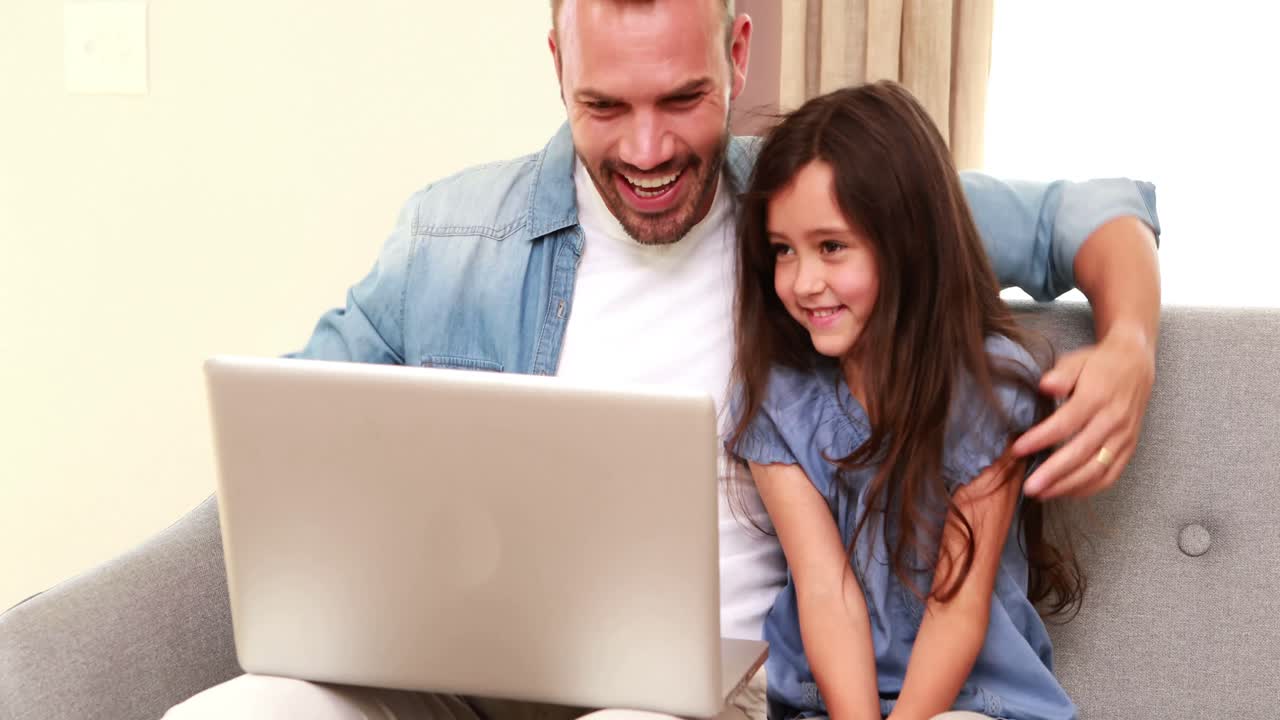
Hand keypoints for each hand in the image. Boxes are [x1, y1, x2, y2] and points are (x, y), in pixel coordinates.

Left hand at [1012, 329, 1154, 497]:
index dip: (1041, 438)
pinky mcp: (1129, 448)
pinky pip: (1111, 475)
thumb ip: (1061, 374)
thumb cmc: (1098, 365)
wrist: (1136, 366)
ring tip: (1042, 493)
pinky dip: (1088, 488)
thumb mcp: (1076, 361)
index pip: (1065, 423)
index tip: (1017, 449)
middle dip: (1053, 473)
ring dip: (1068, 486)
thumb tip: (1045, 385)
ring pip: (1097, 469)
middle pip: (1081, 453)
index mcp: (1096, 397)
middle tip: (1029, 487)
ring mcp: (1124, 437)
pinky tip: (1065, 491)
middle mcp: (1113, 420)